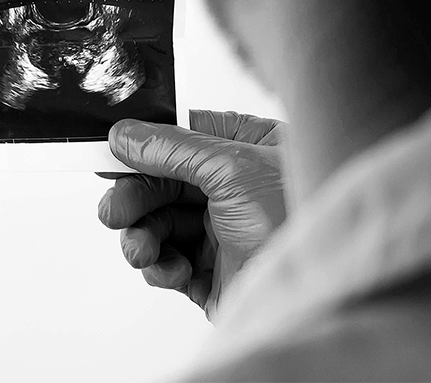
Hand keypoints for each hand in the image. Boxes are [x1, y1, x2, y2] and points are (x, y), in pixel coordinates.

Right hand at [97, 110, 286, 320]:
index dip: (141, 148)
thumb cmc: (300, 220)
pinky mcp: (211, 272)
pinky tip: (172, 270)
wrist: (322, 294)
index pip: (178, 138)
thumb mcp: (233, 167)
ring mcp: (220, 231)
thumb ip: (173, 147)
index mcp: (244, 150)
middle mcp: (231, 188)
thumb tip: (125, 135)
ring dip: (142, 237)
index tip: (108, 155)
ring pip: (157, 225)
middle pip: (161, 184)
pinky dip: (161, 267)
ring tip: (142, 249)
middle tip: (115, 212)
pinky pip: (167, 263)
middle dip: (134, 199)